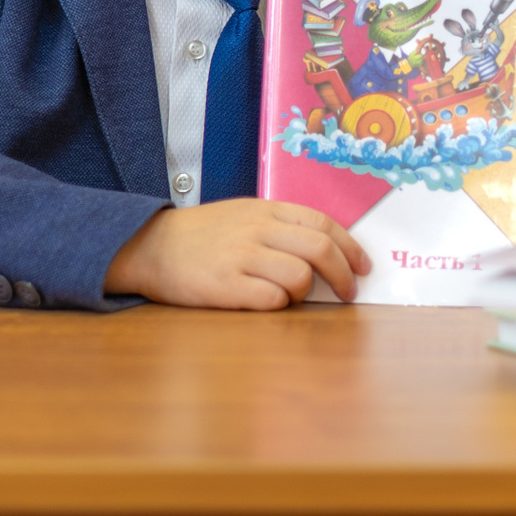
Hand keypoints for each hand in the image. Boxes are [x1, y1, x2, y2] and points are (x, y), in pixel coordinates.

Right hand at [105, 199, 369, 308]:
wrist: (151, 246)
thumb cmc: (203, 235)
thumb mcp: (243, 215)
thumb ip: (280, 226)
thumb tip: (327, 250)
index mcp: (265, 210)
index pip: (323, 223)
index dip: (351, 246)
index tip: (364, 266)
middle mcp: (257, 230)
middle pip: (320, 250)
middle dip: (343, 275)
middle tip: (349, 293)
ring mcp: (241, 257)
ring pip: (300, 276)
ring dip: (307, 292)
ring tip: (295, 297)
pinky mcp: (225, 286)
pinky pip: (271, 299)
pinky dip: (280, 305)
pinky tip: (269, 303)